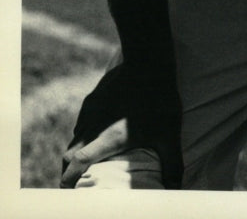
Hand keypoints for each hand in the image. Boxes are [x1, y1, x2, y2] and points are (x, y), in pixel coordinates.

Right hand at [60, 62, 181, 188]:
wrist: (149, 60)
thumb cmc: (159, 100)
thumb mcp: (169, 135)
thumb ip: (172, 164)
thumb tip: (175, 187)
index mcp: (106, 139)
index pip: (76, 164)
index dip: (69, 179)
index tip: (70, 189)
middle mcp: (92, 126)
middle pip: (69, 153)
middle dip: (70, 169)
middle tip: (80, 178)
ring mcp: (91, 109)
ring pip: (76, 136)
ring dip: (79, 149)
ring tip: (92, 156)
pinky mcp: (94, 97)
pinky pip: (83, 119)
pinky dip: (86, 130)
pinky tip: (100, 129)